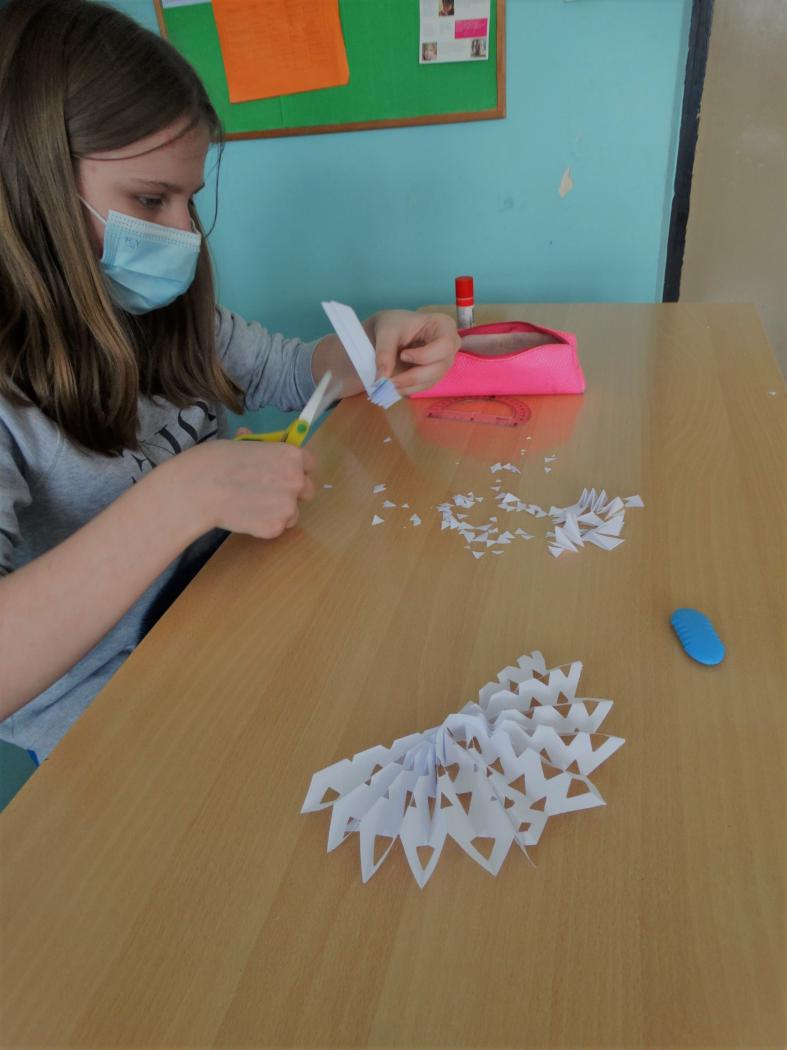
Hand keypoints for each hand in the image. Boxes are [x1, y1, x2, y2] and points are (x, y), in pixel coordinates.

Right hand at [179, 432, 315, 539]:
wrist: (199, 489)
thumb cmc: (215, 460)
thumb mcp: (240, 444)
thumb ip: (257, 446)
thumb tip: (247, 436)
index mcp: (292, 456)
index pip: (309, 463)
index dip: (296, 468)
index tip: (283, 473)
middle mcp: (297, 481)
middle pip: (307, 490)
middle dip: (292, 492)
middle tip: (268, 492)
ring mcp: (288, 507)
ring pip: (292, 513)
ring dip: (279, 511)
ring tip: (251, 506)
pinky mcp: (275, 528)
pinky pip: (275, 528)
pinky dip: (263, 525)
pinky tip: (244, 517)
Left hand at [372, 310, 459, 394]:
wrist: (390, 331)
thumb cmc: (393, 324)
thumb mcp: (386, 332)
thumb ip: (384, 353)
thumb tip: (382, 379)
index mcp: (444, 326)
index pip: (445, 345)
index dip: (425, 355)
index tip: (402, 356)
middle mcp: (449, 346)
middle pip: (439, 367)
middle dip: (413, 376)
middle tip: (389, 380)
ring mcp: (443, 363)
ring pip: (431, 381)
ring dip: (409, 386)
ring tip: (387, 384)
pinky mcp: (434, 375)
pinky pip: (424, 386)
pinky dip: (408, 388)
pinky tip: (393, 386)